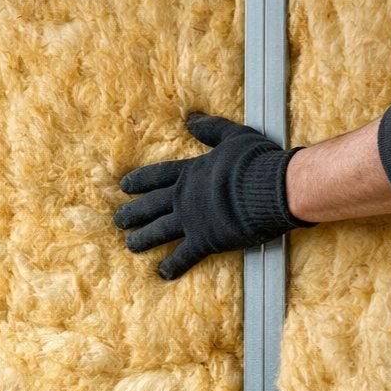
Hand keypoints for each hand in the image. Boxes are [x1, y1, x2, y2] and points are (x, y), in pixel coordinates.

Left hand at [113, 113, 311, 279]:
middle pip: (151, 206)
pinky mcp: (205, 240)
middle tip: (118, 220)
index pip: (158, 177)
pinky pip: (184, 256)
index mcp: (190, 172)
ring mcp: (191, 220)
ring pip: (158, 232)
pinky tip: (162, 273)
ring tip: (131, 245)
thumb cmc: (255, 161)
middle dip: (133, 213)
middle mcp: (184, 197)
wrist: (271, 188)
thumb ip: (211, 129)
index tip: (124, 186)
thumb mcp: (232, 136)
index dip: (140, 181)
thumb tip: (192, 118)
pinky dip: (173, 265)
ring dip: (143, 239)